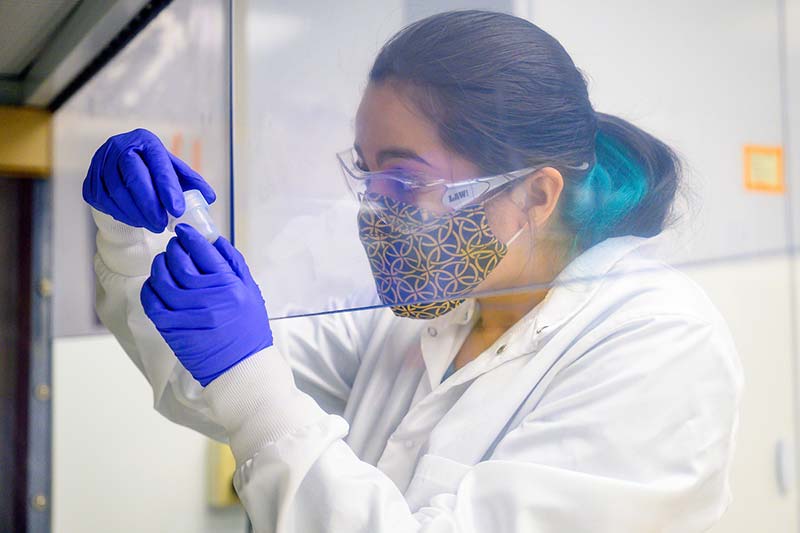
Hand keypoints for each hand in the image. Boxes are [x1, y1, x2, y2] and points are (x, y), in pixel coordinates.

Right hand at [83, 128, 215, 231]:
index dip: (168, 188)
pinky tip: (137, 220)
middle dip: (151, 205)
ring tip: (154, 225)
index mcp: (145, 141)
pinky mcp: (89, 183)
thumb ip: (192, 183)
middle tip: (164, 224)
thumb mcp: (174, 173)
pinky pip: (105, 203)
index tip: (178, 209)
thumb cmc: (153, 172)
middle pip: (134, 177)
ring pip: (117, 193)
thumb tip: (209, 197)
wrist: (122, 173)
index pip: (157, 164)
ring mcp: (100, 164)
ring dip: (138, 214)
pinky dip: (123, 215)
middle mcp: (119, 147)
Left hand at [140, 224, 272, 385]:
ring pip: (162, 280)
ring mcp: (187, 315)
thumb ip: (234, 265)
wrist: (241, 368)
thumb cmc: (249, 330)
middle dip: (174, 249)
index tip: (184, 231)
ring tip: (164, 263)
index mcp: (230, 287)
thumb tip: (214, 240)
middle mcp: (208, 299)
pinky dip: (149, 289)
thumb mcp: (251, 292)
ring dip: (160, 266)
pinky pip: (152, 302)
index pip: (204, 251)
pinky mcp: (172, 329)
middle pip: (180, 263)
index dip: (190, 237)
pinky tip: (155, 285)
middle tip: (174, 246)